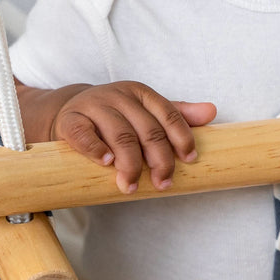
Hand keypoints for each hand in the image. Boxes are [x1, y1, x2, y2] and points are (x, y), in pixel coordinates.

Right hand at [15, 80, 216, 194]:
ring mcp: (93, 106)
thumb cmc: (115, 117)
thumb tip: (212, 111)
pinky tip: (107, 163)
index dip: (181, 138)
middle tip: (163, 183)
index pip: (168, 114)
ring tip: (132, 186)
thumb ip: (178, 114)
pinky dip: (97, 150)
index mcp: (141, 93)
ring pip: (119, 134)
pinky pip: (84, 135)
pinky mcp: (70, 120)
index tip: (189, 161)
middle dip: (159, 159)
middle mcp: (118, 96)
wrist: (68, 111)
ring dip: (130, 163)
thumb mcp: (146, 111)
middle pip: (146, 129)